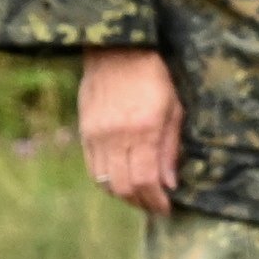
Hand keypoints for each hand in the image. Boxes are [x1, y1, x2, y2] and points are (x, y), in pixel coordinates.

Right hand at [79, 47, 183, 214]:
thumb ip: (170, 147)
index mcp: (143, 129)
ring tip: (140, 196)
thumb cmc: (153, 76)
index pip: (145, 180)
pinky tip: (122, 180)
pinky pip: (93, 168)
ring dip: (124, 195)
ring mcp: (96, 134)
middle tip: (155, 206)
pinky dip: (107, 181)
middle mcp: (116, 135)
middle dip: (141, 203)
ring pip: (105, 181)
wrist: (116, 50)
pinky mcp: (84, 131)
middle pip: (123, 187)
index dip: (156, 201)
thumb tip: (169, 183)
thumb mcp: (174, 108)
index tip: (166, 208)